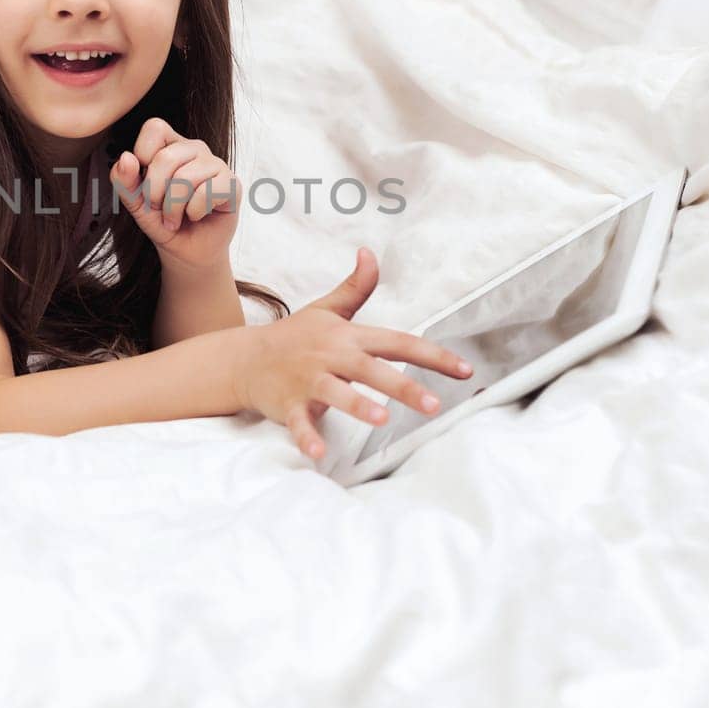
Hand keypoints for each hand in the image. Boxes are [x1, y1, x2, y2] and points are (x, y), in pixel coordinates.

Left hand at [113, 117, 240, 274]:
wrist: (186, 251)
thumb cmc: (163, 221)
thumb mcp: (136, 202)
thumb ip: (124, 180)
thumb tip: (126, 158)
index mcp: (171, 145)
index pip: (155, 128)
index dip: (142, 155)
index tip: (143, 182)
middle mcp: (195, 149)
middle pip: (166, 157)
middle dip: (154, 191)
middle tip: (157, 208)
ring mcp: (216, 164)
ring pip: (185, 177)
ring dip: (173, 207)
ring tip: (174, 218)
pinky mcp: (232, 183)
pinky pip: (207, 192)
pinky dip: (194, 211)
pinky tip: (196, 216)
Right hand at [234, 247, 472, 461]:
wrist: (245, 358)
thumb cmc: (293, 337)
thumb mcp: (327, 309)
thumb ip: (355, 287)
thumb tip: (370, 254)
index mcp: (347, 336)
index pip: (398, 342)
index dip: (433, 355)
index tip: (464, 370)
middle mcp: (331, 356)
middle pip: (372, 369)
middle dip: (403, 386)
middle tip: (433, 404)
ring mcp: (308, 380)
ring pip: (336, 393)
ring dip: (357, 405)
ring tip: (381, 419)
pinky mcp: (288, 403)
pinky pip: (299, 422)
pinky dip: (308, 437)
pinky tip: (319, 453)